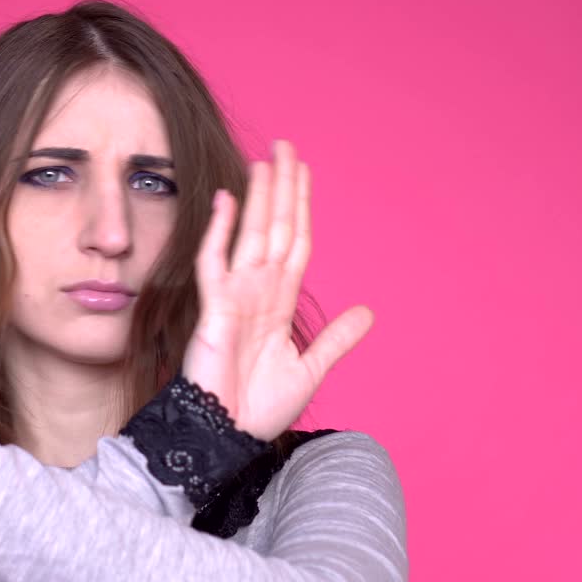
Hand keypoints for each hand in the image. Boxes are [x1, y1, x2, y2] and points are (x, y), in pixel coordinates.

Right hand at [182, 139, 374, 441]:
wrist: (227, 434)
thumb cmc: (259, 408)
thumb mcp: (311, 370)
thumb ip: (336, 339)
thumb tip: (367, 313)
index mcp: (279, 303)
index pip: (295, 243)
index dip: (300, 208)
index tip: (303, 173)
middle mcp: (258, 291)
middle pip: (275, 229)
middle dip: (283, 188)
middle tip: (286, 147)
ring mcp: (235, 296)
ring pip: (250, 235)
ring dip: (259, 198)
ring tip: (266, 161)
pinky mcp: (214, 309)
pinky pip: (215, 262)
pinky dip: (219, 231)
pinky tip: (226, 200)